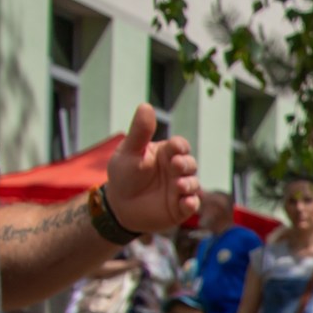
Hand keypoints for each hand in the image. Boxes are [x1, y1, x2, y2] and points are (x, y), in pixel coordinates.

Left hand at [104, 104, 201, 234]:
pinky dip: (191, 203)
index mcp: (166, 154)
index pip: (180, 146)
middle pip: (190, 164)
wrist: (119, 205)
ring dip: (189, 184)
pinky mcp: (180, 207)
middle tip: (176, 165)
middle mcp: (176, 170)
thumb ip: (140, 132)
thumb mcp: (129, 152)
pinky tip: (185, 202)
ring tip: (179, 186)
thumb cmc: (124, 175)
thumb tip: (146, 105)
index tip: (175, 148)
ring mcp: (180, 189)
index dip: (180, 147)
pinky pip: (192, 204)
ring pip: (194, 183)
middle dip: (186, 164)